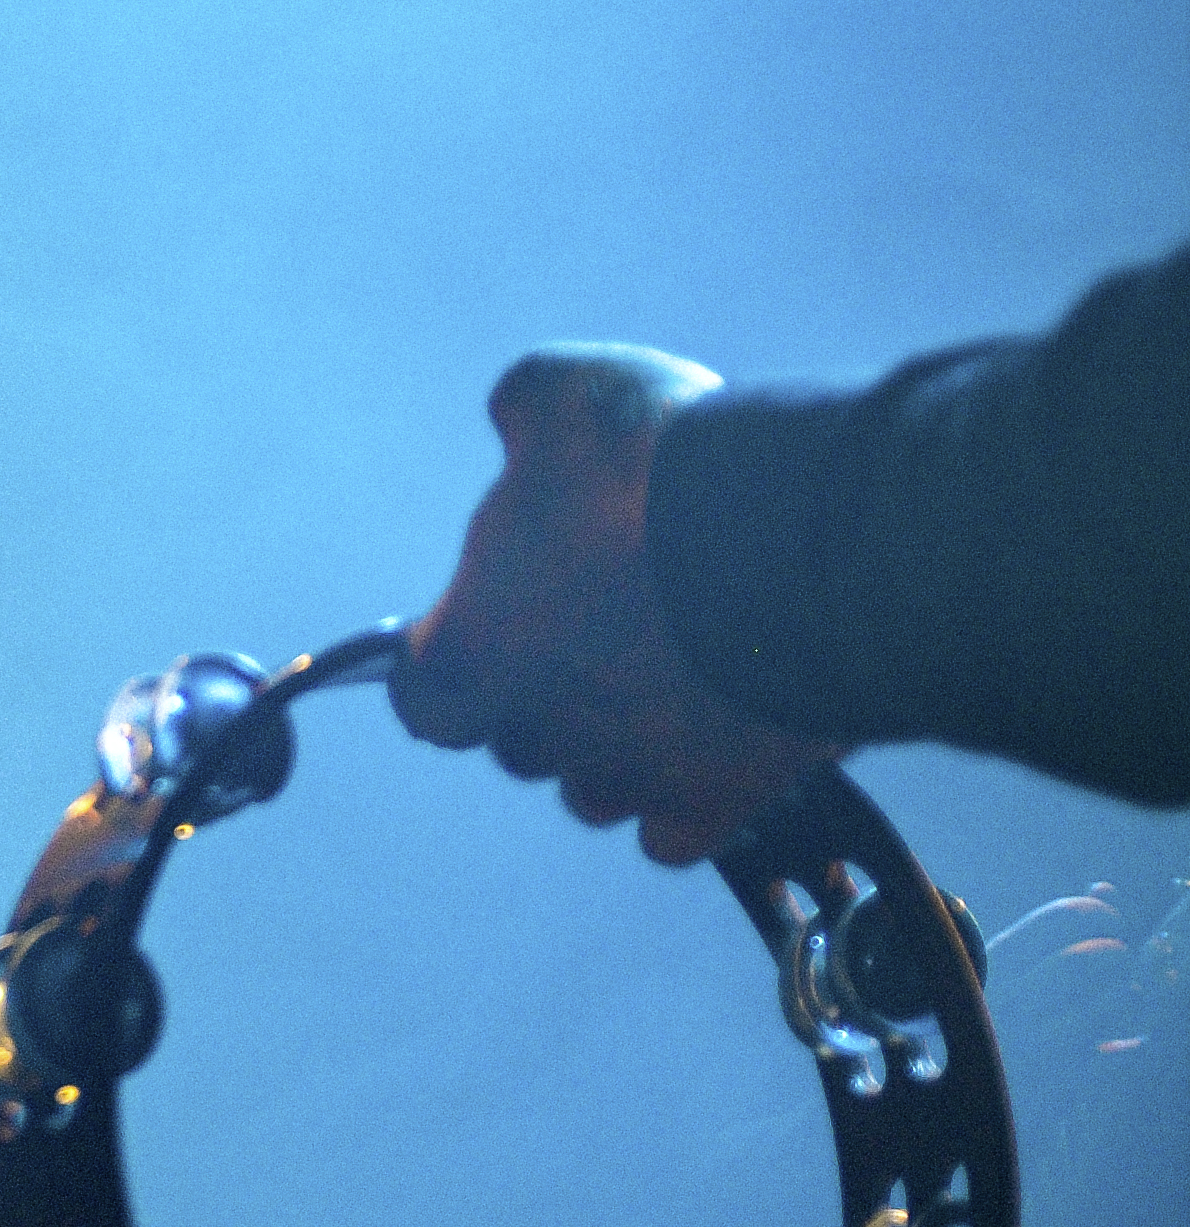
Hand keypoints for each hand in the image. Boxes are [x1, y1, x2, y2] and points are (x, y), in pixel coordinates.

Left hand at [394, 344, 840, 865]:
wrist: (805, 541)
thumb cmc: (667, 471)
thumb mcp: (571, 394)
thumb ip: (525, 410)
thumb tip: (518, 419)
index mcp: (468, 650)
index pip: (420, 690)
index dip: (450, 661)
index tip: (488, 630)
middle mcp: (532, 730)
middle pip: (517, 738)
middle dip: (549, 696)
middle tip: (609, 634)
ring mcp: (623, 775)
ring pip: (594, 790)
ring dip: (616, 750)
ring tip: (669, 684)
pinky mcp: (714, 803)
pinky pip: (676, 831)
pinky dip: (691, 798)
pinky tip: (719, 743)